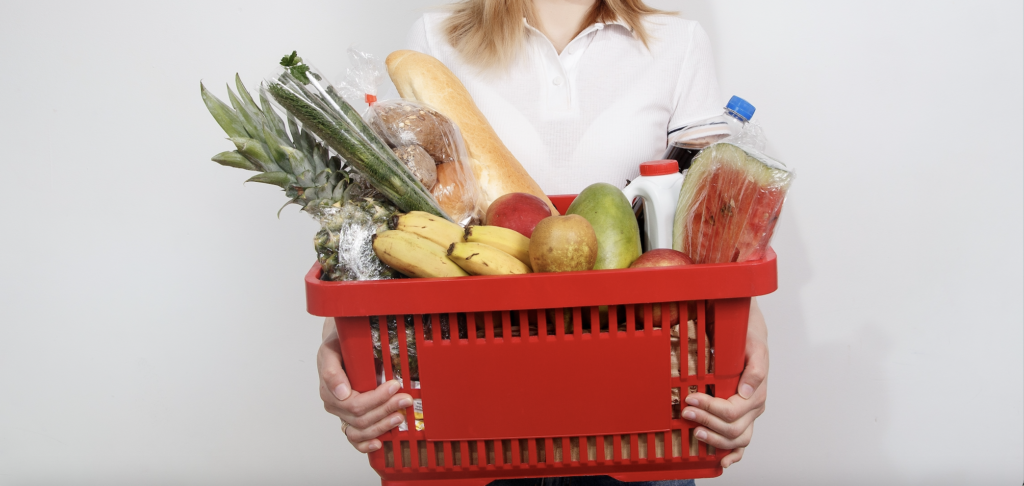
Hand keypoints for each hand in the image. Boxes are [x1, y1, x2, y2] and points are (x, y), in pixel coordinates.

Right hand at [318, 317, 412, 452]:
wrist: (338, 345)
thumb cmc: (336, 347)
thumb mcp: (330, 350)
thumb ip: (332, 370)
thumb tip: (342, 392)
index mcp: (329, 390)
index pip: (355, 404)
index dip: (377, 398)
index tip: (394, 385)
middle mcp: (335, 404)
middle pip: (361, 418)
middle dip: (386, 409)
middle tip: (405, 399)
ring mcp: (342, 414)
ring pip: (360, 431)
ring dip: (382, 426)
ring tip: (399, 416)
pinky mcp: (349, 419)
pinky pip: (354, 438)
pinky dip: (365, 444)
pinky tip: (379, 443)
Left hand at [682, 298, 767, 467]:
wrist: (750, 336)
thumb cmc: (750, 341)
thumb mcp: (754, 348)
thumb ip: (755, 369)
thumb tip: (747, 392)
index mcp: (757, 394)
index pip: (731, 411)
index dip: (709, 409)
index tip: (691, 400)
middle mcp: (754, 408)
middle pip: (732, 429)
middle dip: (706, 423)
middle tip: (685, 414)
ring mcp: (749, 416)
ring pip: (736, 440)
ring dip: (714, 440)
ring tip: (695, 433)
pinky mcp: (743, 419)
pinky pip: (740, 443)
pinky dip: (732, 455)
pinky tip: (721, 462)